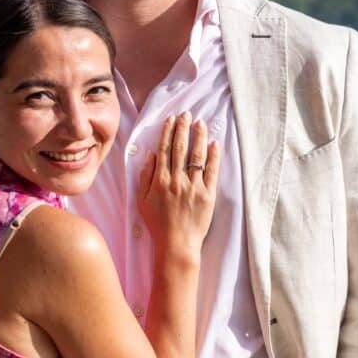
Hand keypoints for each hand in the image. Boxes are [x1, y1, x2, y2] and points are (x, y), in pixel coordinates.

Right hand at [137, 113, 219, 256]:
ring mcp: (194, 187)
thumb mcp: (142, 200)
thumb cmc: (158, 224)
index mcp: (160, 181)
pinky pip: (211, 171)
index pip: (164, 150)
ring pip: (197, 156)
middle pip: (180, 148)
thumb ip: (146, 176)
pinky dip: (213, 156)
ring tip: (200, 123)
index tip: (171, 119)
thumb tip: (151, 155)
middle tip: (186, 114)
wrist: (176, 244)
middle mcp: (177, 181)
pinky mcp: (208, 195)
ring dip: (199, 137)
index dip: (167, 132)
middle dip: (183, 128)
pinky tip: (214, 143)